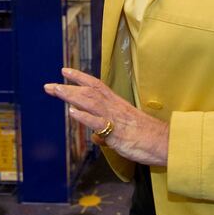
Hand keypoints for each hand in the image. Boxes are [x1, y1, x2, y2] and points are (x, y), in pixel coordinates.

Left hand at [44, 67, 169, 165]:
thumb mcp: (124, 131)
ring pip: (90, 103)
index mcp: (116, 104)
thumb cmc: (146, 137)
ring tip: (55, 91)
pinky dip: (85, 117)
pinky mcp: (117, 133)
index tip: (64, 71)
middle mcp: (114, 107)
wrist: (165, 143)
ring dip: (71, 96)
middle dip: (68, 87)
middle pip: (89, 92)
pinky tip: (72, 112)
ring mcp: (115, 119)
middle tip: (49, 85)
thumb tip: (97, 138)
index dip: (80, 77)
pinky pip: (98, 123)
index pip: (96, 85)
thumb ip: (107, 133)